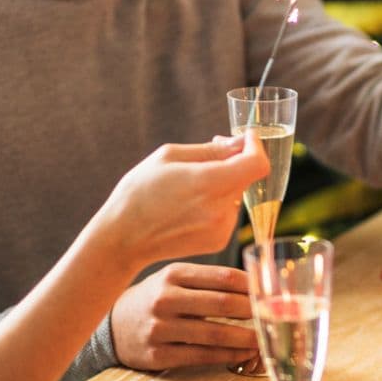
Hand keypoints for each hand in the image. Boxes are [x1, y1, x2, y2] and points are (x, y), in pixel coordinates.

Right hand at [90, 136, 267, 270]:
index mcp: (209, 183)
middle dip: (233, 163)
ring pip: (236, 194)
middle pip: (246, 177)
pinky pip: (228, 212)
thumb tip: (239, 143)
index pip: (257, 164)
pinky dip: (216, 204)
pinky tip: (188, 208)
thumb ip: (211, 149)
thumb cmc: (140, 192)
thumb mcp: (169, 157)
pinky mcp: (219, 241)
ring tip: (187, 189)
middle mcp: (221, 209)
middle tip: (204, 160)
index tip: (244, 139)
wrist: (124, 238)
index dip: (255, 147)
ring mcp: (222, 228)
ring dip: (222, 185)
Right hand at [110, 262, 261, 371]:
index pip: (223, 277)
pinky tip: (244, 353)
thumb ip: (210, 281)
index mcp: (174, 274)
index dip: (253, 286)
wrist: (114, 325)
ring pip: (214, 334)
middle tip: (276, 317)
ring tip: (265, 339)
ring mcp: (160, 328)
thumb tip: (258, 285)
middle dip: (254, 312)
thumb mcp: (176, 279)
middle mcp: (165, 299)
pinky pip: (201, 355)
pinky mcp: (157, 354)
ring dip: (245, 338)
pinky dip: (228, 355)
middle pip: (222, 304)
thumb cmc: (158, 298)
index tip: (273, 293)